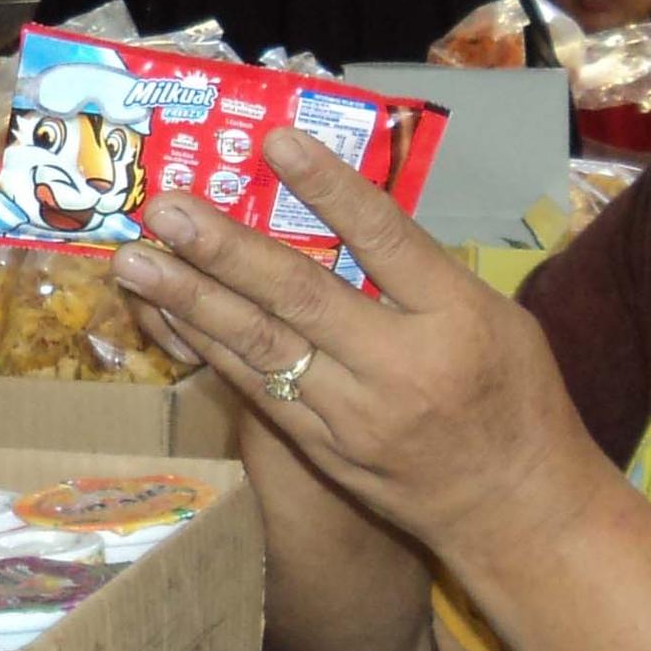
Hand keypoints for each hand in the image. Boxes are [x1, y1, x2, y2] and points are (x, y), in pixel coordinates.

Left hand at [111, 125, 601, 563]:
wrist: (514, 511)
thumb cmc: (516, 400)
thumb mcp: (498, 319)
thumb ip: (426, 272)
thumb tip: (348, 215)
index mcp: (457, 318)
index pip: (385, 239)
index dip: (329, 186)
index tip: (276, 140)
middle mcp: (399, 366)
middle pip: (301, 296)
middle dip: (224, 249)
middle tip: (163, 206)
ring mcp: (352, 415)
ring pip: (260, 348)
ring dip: (190, 300)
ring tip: (134, 260)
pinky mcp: (321, 450)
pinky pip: (253, 389)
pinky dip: (207, 348)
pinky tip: (167, 316)